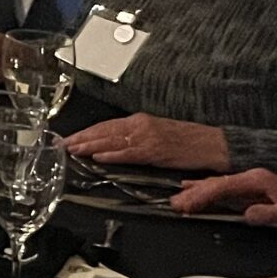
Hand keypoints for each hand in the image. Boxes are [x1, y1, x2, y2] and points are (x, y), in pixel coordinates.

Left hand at [63, 113, 230, 172]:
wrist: (214, 144)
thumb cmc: (189, 141)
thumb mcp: (158, 135)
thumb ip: (136, 138)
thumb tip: (114, 146)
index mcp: (140, 121)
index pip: (106, 125)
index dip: (86, 132)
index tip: (70, 138)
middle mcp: (140, 125)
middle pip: (104, 131)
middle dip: (81, 138)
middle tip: (62, 144)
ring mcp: (147, 137)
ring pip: (111, 141)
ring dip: (90, 146)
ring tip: (72, 150)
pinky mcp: (156, 150)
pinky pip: (129, 153)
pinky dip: (111, 154)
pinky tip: (98, 157)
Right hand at [167, 168, 276, 230]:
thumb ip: (270, 214)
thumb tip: (247, 215)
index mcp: (260, 179)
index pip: (223, 185)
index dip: (202, 194)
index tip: (186, 204)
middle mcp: (253, 179)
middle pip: (216, 183)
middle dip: (193, 192)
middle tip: (173, 203)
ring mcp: (252, 186)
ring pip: (218, 187)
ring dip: (198, 193)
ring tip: (178, 198)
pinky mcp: (253, 196)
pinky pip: (225, 194)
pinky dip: (209, 195)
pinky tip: (198, 196)